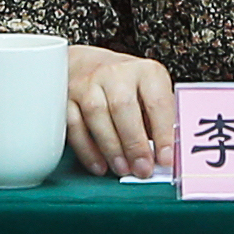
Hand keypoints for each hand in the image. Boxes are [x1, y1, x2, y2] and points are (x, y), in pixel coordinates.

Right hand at [66, 45, 175, 178]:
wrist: (91, 65)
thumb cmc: (128, 87)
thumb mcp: (152, 95)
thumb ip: (159, 122)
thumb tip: (164, 156)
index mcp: (146, 71)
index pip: (157, 102)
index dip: (163, 133)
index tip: (165, 159)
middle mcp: (116, 72)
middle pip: (123, 106)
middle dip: (134, 143)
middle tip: (142, 169)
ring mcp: (89, 82)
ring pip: (96, 113)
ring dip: (111, 147)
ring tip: (122, 168)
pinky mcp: (67, 96)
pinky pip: (74, 124)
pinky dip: (87, 150)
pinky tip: (99, 165)